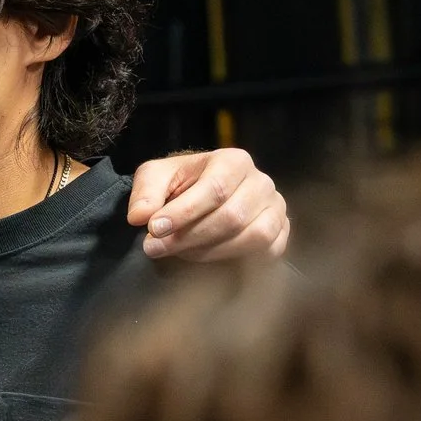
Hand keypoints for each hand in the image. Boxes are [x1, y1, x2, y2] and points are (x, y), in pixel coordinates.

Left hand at [126, 149, 289, 261]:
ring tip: (180, 253)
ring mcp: (276, 208)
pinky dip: (237, 259)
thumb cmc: (180, 184)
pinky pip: (268, 252)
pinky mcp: (281, 232)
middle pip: (232, 217)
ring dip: (211, 252)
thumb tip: (139, 217)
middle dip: (190, 237)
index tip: (153, 229)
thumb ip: (145, 193)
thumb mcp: (155, 178)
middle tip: (155, 248)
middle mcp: (261, 182)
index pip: (214, 189)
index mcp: (234, 161)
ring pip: (253, 237)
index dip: (183, 212)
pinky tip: (207, 258)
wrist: (203, 193)